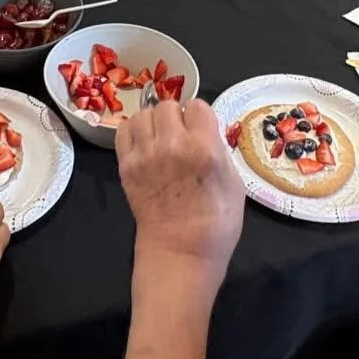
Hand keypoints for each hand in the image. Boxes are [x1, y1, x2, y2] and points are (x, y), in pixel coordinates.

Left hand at [117, 99, 243, 298]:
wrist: (180, 253)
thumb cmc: (216, 224)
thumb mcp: (235, 183)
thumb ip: (219, 150)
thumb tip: (206, 132)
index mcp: (204, 148)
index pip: (197, 106)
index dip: (200, 118)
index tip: (201, 131)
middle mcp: (172, 145)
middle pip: (167, 105)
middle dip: (176, 117)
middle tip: (180, 135)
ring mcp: (145, 155)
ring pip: (142, 114)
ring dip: (153, 123)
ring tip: (160, 139)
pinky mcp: (126, 166)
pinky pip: (123, 131)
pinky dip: (133, 133)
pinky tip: (144, 145)